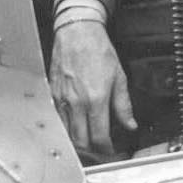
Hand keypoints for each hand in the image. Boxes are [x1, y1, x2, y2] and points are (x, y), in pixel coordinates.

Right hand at [50, 19, 136, 154]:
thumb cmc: (98, 49)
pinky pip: (58, 119)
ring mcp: (62, 99)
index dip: (106, 149)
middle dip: (92, 151)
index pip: (99, 137)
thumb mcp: (119, 76)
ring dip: (78, 141)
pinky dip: (66, 128)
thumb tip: (130, 124)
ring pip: (66, 133)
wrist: (77, 32)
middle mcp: (76, 103)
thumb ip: (123, 105)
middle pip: (80, 141)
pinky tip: (75, 125)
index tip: (112, 150)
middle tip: (101, 149)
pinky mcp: (52, 94)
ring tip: (89, 140)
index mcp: (95, 99)